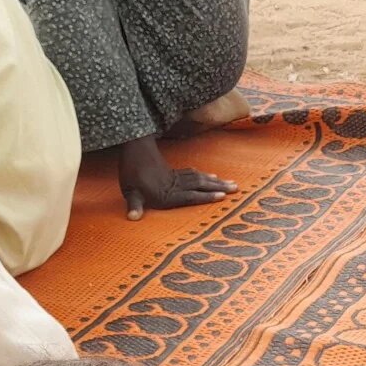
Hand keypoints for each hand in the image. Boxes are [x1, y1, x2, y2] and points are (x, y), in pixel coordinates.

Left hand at [118, 135, 235, 219]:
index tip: (222, 195)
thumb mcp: (130, 191)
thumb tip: (132, 218)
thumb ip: (134, 205)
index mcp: (167, 193)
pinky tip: (209, 175)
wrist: (134, 148)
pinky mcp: (173, 172)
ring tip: (230, 182)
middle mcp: (175, 185)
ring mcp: (175, 177)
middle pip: (200, 185)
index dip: (205, 196)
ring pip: (199, 178)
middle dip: (219, 187)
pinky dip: (202, 175)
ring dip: (215, 181)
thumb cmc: (131, 172)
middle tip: (236, 187)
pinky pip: (191, 173)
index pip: (190, 196)